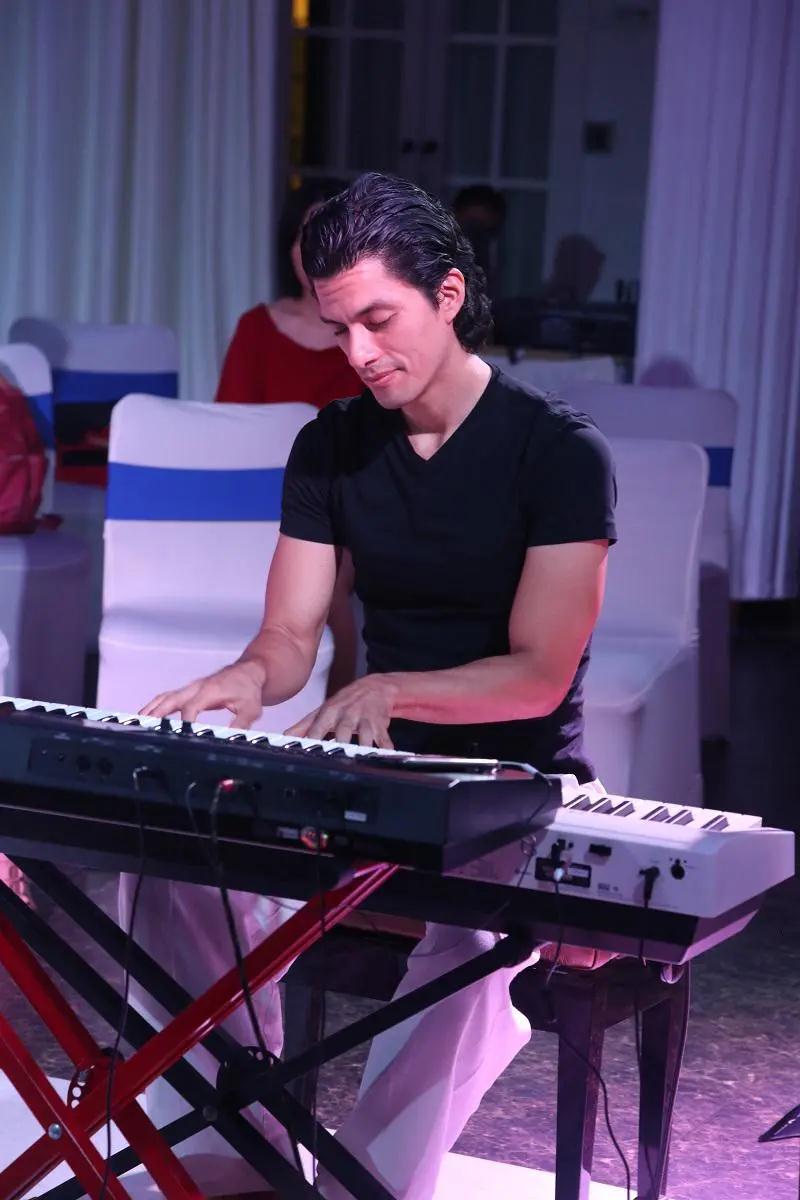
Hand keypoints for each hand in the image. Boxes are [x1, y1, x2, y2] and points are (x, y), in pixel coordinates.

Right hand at [139, 660, 266, 727]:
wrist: (250, 672)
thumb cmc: (249, 689)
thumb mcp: (251, 709)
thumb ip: (240, 725)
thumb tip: (231, 739)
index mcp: (210, 691)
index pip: (191, 707)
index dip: (185, 722)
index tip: (180, 735)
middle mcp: (197, 687)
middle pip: (170, 699)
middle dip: (156, 713)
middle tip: (143, 725)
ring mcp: (191, 688)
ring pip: (166, 697)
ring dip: (151, 709)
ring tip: (137, 721)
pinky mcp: (190, 691)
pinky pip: (169, 697)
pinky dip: (156, 705)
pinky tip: (147, 716)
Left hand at [285, 675, 398, 747]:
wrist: (374, 686)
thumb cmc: (345, 702)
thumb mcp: (323, 711)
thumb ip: (304, 726)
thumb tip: (285, 737)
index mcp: (330, 712)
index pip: (318, 729)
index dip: (312, 741)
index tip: (306, 753)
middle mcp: (347, 714)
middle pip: (343, 730)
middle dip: (341, 742)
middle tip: (337, 757)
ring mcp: (365, 718)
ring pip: (366, 733)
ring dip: (365, 745)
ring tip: (362, 757)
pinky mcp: (381, 724)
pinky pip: (384, 737)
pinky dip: (386, 747)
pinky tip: (387, 755)